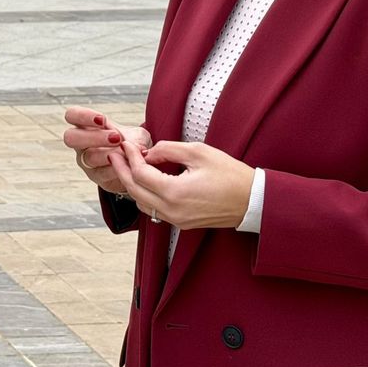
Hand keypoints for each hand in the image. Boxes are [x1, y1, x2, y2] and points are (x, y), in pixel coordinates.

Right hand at [62, 106, 151, 195]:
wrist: (135, 164)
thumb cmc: (131, 143)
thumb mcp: (136, 135)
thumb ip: (136, 138)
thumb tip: (139, 148)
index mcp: (85, 125)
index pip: (72, 115)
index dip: (82, 116)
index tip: (102, 119)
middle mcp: (81, 144)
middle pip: (71, 138)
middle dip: (94, 137)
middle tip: (116, 138)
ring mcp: (86, 161)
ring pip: (88, 157)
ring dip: (108, 153)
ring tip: (126, 152)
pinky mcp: (96, 176)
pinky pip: (101, 173)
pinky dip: (116, 168)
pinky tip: (127, 164)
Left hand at [114, 139, 254, 230]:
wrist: (252, 200)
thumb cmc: (229, 174)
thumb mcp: (199, 152)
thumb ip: (168, 149)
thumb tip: (148, 152)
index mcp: (175, 193)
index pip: (140, 174)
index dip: (129, 157)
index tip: (126, 144)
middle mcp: (172, 211)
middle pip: (134, 190)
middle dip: (122, 170)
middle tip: (115, 154)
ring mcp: (176, 220)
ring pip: (142, 202)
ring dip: (132, 183)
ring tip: (128, 164)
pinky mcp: (182, 223)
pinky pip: (154, 209)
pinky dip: (145, 194)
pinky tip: (145, 179)